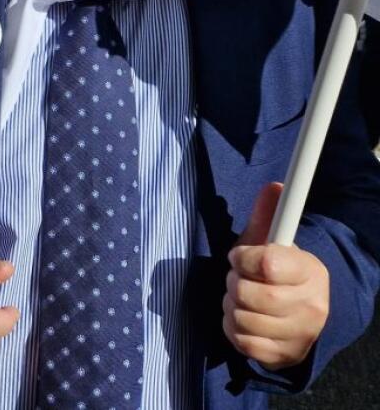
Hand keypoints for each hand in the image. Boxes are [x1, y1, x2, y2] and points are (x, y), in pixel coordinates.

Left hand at [223, 182, 329, 369]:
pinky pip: (241, 341)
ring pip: (241, 318)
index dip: (243, 258)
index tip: (241, 257)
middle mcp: (311, 306)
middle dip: (234, 283)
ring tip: (243, 299)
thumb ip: (269, 214)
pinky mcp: (283, 356)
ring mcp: (299, 335)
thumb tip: (274, 186)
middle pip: (248, 294)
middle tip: (240, 279)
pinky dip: (233, 329)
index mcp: (310, 271)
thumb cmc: (277, 271)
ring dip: (232, 306)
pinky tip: (244, 319)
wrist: (301, 313)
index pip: (266, 263)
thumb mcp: (272, 241)